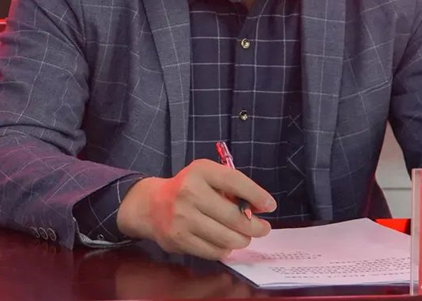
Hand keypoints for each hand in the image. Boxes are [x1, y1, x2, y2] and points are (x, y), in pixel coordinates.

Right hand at [116, 159, 276, 259]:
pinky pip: (213, 251)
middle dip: (255, 226)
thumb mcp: (206, 176)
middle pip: (233, 216)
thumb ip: (231, 187)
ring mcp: (183, 218)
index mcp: (200, 171)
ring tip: (245, 237)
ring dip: (242, 240)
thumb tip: (260, 207)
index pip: (234, 181)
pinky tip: (226, 243)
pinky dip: (225, 249)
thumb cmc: (188, 188)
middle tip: (263, 228)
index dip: (256, 195)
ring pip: (226, 237)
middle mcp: (190, 192)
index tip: (270, 205)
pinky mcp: (179, 239)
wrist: (151, 205)